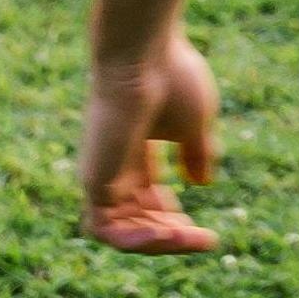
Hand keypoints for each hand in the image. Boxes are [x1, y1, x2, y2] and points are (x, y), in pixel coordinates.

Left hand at [81, 30, 222, 252]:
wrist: (143, 55)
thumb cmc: (172, 79)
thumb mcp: (194, 122)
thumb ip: (196, 153)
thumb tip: (201, 182)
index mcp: (135, 149)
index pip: (148, 197)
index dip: (174, 217)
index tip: (205, 232)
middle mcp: (114, 164)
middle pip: (136, 217)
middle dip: (170, 235)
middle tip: (201, 240)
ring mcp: (101, 174)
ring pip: (120, 230)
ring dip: (156, 242)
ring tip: (188, 239)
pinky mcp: (93, 181)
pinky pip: (105, 230)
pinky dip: (135, 239)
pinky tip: (167, 234)